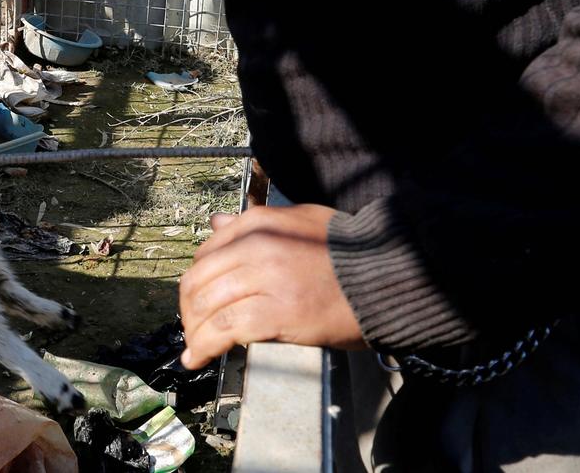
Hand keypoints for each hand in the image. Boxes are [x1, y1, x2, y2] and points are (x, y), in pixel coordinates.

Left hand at [178, 204, 366, 368]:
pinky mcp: (277, 313)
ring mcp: (265, 278)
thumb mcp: (300, 221)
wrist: (389, 275)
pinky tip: (197, 359)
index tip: (198, 302)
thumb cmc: (351, 252)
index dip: (196, 283)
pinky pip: (224, 330)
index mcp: (259, 223)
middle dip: (189, 310)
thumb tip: (217, 224)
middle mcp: (256, 246)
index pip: (206, 253)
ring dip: (194, 332)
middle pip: (199, 281)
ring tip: (195, 349)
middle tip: (194, 330)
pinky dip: (204, 347)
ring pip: (207, 306)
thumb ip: (256, 224)